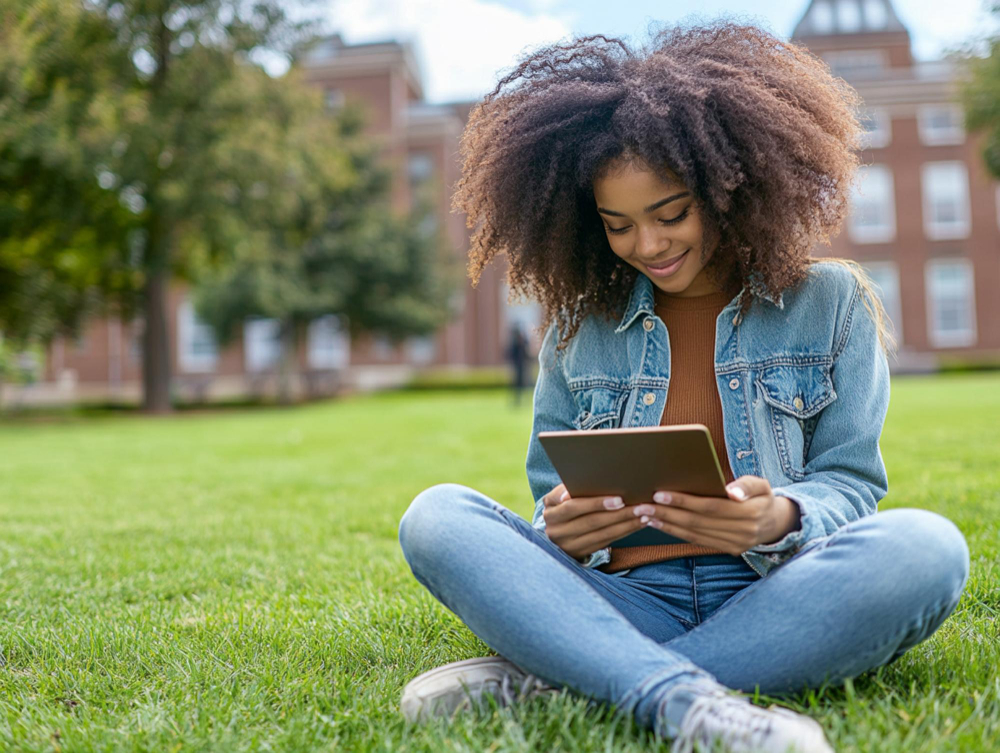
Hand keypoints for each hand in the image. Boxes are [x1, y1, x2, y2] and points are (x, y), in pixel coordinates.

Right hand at [541, 483, 650, 560]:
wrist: (554, 529)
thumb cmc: (562, 503)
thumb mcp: (559, 495)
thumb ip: (570, 489)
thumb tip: (590, 480)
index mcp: (550, 512)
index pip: (573, 507)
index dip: (596, 503)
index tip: (619, 500)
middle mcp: (556, 531)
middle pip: (591, 522)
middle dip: (618, 514)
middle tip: (640, 507)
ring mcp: (569, 545)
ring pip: (602, 535)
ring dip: (626, 525)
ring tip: (644, 515)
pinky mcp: (581, 553)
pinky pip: (607, 542)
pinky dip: (624, 532)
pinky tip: (637, 524)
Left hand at [638, 476, 800, 556]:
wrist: (775, 523)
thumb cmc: (762, 497)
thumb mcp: (761, 485)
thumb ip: (746, 485)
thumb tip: (731, 491)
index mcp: (750, 513)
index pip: (710, 506)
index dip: (683, 500)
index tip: (659, 493)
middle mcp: (742, 532)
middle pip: (697, 522)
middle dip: (666, 513)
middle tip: (641, 505)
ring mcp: (735, 544)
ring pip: (694, 534)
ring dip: (666, 525)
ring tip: (644, 515)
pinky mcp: (728, 550)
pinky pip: (697, 541)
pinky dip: (675, 533)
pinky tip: (659, 524)